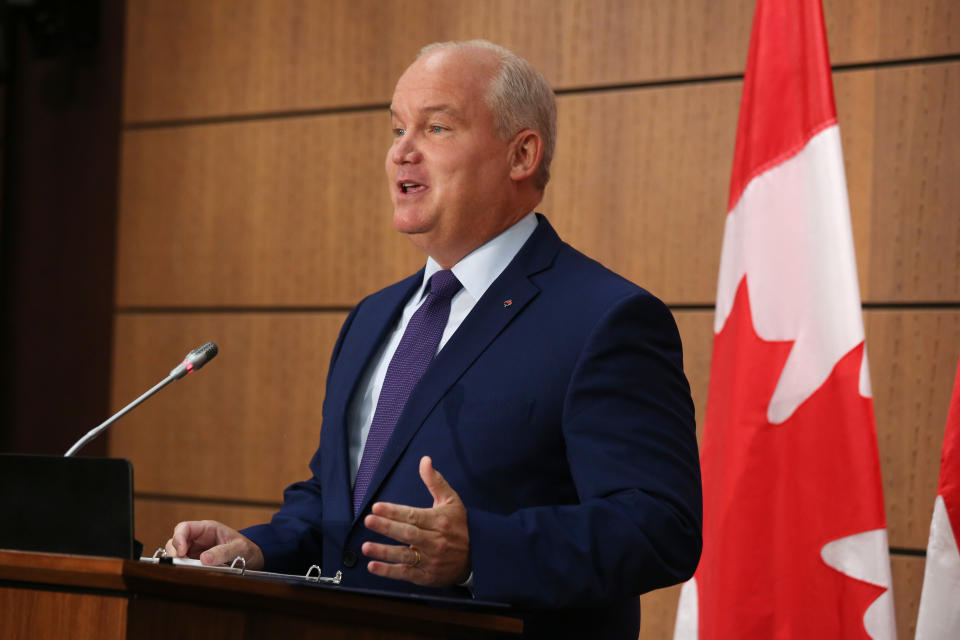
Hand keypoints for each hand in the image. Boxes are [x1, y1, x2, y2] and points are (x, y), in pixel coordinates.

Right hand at [164, 519, 264, 569]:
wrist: (253, 559)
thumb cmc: (247, 549)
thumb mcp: (239, 549)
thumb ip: (223, 552)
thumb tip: (204, 559)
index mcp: (208, 529)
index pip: (185, 528)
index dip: (178, 538)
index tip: (181, 552)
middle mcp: (198, 539)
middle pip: (175, 541)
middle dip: (174, 553)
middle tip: (181, 565)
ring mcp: (196, 551)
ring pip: (177, 554)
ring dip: (178, 562)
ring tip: (186, 571)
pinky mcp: (196, 563)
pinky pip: (184, 565)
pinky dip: (183, 569)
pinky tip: (189, 574)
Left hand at [362, 456, 470, 586]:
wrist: (477, 557)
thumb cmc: (459, 525)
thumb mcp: (452, 501)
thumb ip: (435, 481)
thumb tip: (425, 460)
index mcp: (440, 521)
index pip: (414, 515)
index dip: (394, 511)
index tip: (377, 507)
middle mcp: (435, 541)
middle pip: (408, 533)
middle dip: (387, 527)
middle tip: (368, 520)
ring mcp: (430, 560)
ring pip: (405, 555)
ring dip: (384, 551)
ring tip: (366, 546)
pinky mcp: (426, 576)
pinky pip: (405, 573)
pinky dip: (389, 571)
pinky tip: (373, 566)